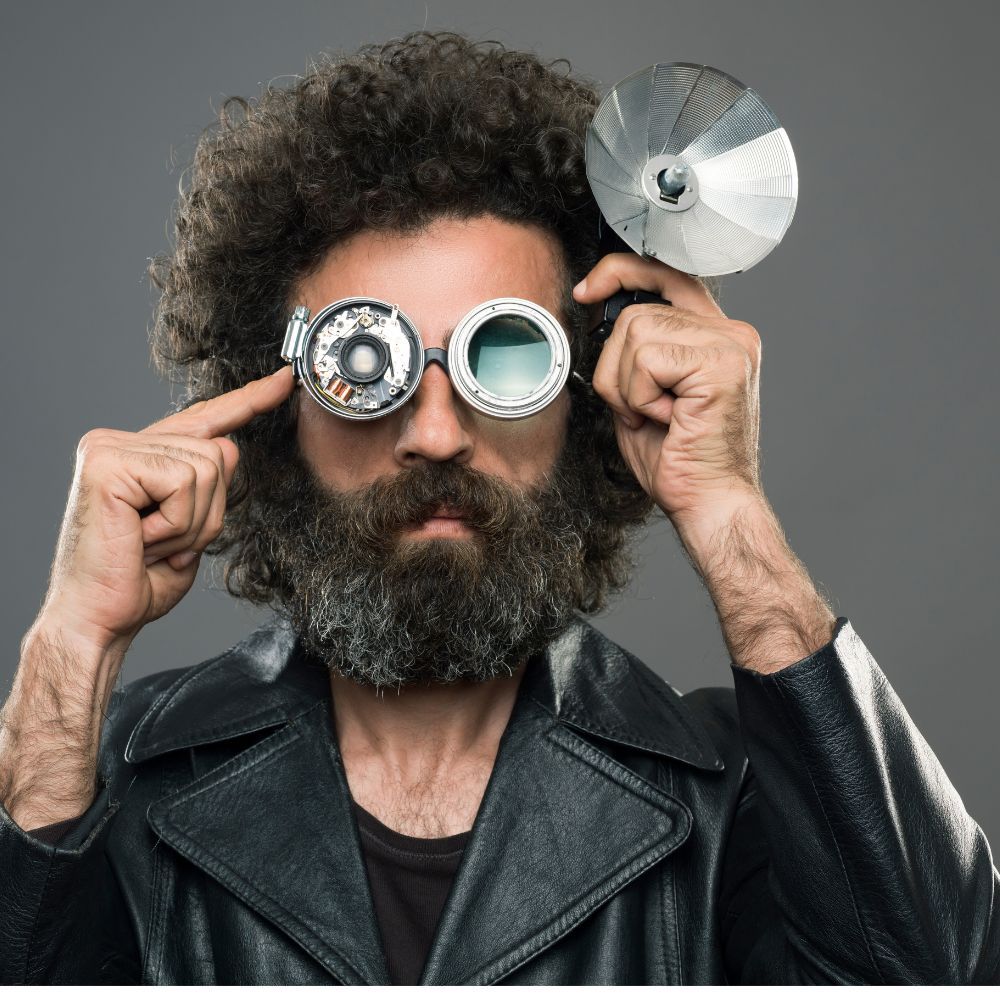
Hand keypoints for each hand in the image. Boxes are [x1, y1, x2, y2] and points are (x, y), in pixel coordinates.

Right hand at [38, 366, 295, 652]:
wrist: (100, 620)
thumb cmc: (140, 582)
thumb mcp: (192, 529)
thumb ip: (207, 486)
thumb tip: (229, 446)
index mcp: (139, 453)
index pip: (205, 417)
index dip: (249, 399)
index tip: (284, 381)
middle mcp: (120, 440)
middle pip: (220, 451)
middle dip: (209, 511)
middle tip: (165, 544)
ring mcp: (111, 448)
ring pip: (207, 467)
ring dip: (192, 522)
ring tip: (151, 544)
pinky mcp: (108, 462)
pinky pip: (184, 483)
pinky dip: (176, 523)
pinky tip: (142, 540)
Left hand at [574, 254, 763, 530]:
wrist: (708, 502)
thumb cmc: (676, 457)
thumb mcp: (642, 392)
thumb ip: (633, 351)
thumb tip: (596, 311)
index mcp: (716, 335)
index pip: (667, 276)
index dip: (622, 272)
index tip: (587, 290)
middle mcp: (731, 332)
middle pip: (635, 312)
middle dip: (616, 367)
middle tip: (641, 410)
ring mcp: (731, 345)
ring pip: (635, 331)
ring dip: (626, 385)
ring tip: (655, 416)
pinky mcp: (722, 363)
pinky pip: (645, 358)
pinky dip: (639, 395)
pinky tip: (667, 419)